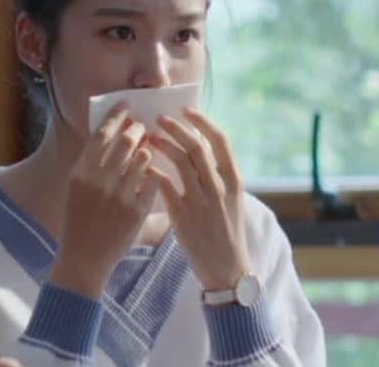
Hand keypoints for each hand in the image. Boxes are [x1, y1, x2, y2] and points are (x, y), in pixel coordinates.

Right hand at [50, 102, 158, 298]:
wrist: (83, 258)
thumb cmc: (78, 220)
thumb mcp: (75, 188)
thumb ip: (91, 163)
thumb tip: (111, 134)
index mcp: (81, 172)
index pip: (101, 134)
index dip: (116, 116)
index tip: (126, 105)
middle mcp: (99, 181)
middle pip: (125, 142)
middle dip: (137, 130)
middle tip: (142, 126)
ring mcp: (119, 196)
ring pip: (142, 159)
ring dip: (148, 149)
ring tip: (149, 147)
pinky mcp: (136, 212)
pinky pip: (152, 182)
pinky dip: (154, 173)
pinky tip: (155, 171)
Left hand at [147, 108, 251, 292]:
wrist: (226, 268)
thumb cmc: (227, 231)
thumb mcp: (231, 200)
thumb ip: (218, 175)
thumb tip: (199, 147)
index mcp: (234, 181)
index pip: (221, 141)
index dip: (202, 122)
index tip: (187, 110)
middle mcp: (219, 188)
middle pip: (197, 147)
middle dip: (176, 128)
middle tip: (159, 118)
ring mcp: (201, 201)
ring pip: (180, 162)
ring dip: (162, 145)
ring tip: (149, 137)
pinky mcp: (183, 215)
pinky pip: (164, 184)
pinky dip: (153, 170)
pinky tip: (144, 163)